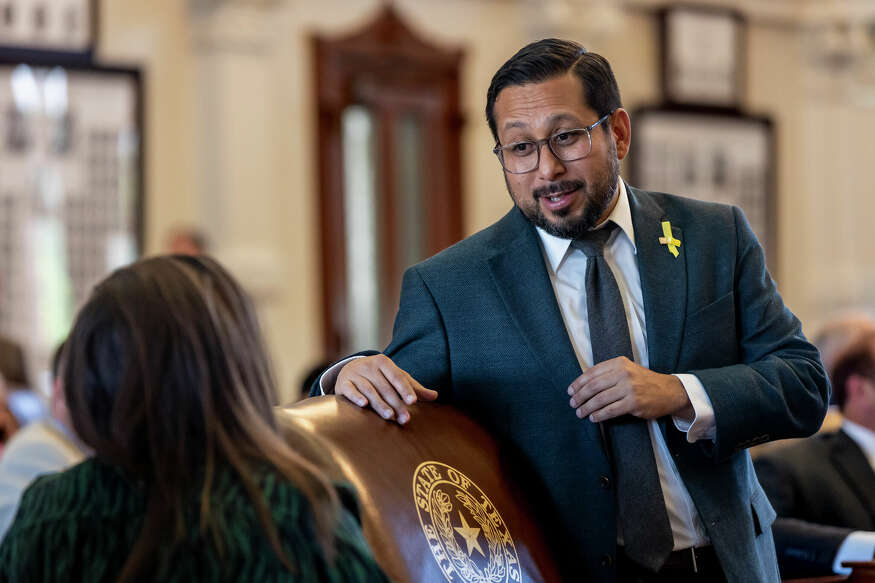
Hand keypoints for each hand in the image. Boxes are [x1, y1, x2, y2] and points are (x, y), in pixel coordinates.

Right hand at [336, 355, 437, 424]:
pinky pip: (350, 390)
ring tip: (390, 416)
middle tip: (406, 419)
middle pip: (385, 387)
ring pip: (369, 390)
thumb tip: (435, 396)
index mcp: (384, 362)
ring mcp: (355, 374)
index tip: (413, 402)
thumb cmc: (379, 376)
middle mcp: (369, 366)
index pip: (397, 376)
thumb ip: (413, 387)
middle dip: (396, 404)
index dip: (405, 389)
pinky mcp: (344, 384)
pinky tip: (363, 405)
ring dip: (380, 404)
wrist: (350, 370)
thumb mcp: (395, 378)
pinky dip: (356, 397)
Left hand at [567, 356, 692, 421]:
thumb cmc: (643, 381)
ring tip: (580, 413)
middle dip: (580, 396)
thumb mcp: (626, 369)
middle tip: (573, 404)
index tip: (570, 391)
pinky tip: (593, 418)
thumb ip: (608, 373)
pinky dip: (599, 415)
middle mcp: (623, 374)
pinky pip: (610, 410)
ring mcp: (629, 389)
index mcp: (618, 363)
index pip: (592, 372)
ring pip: (600, 399)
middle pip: (593, 386)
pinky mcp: (634, 403)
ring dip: (587, 407)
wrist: (669, 391)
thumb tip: (583, 384)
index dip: (578, 383)